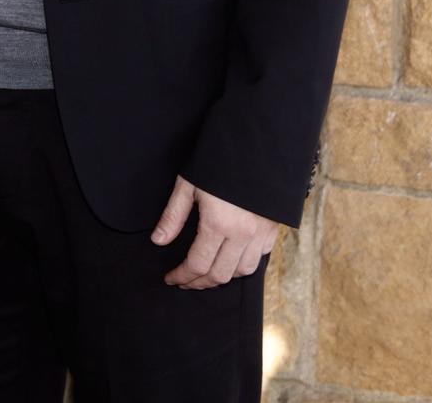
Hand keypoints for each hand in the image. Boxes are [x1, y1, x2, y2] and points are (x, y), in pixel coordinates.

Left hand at [152, 175, 278, 288]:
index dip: (182, 276)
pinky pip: (259, 259)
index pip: (198, 264)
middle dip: (199, 283)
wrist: (255, 149)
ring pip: (242, 272)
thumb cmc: (217, 163)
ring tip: (205, 273)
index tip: (171, 278)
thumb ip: (173, 217)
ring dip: (222, 277)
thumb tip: (158, 241)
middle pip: (220, 275)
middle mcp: (243, 234)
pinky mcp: (273, 230)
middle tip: (184, 281)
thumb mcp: (188, 185)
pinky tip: (229, 260)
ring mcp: (261, 234)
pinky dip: (242, 265)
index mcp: (219, 224)